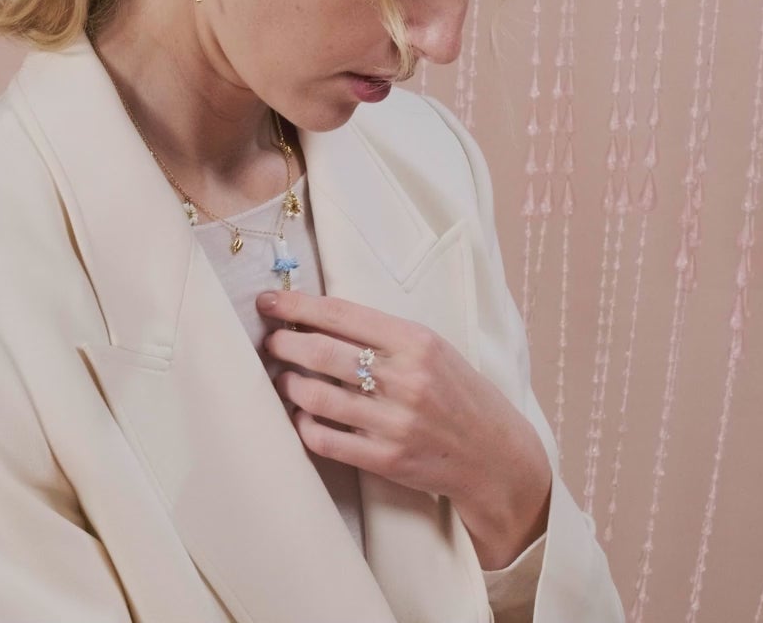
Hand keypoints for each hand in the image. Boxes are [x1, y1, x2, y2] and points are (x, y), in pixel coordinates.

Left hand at [254, 288, 550, 560]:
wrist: (494, 455)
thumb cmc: (458, 394)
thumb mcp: (433, 349)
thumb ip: (383, 334)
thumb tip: (317, 316)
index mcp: (417, 341)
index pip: (341, 314)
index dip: (296, 306)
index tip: (268, 302)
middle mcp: (406, 379)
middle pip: (321, 352)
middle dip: (283, 343)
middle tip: (269, 341)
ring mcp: (395, 422)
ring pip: (315, 396)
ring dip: (288, 384)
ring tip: (284, 378)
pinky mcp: (386, 459)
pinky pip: (324, 439)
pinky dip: (304, 424)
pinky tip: (303, 415)